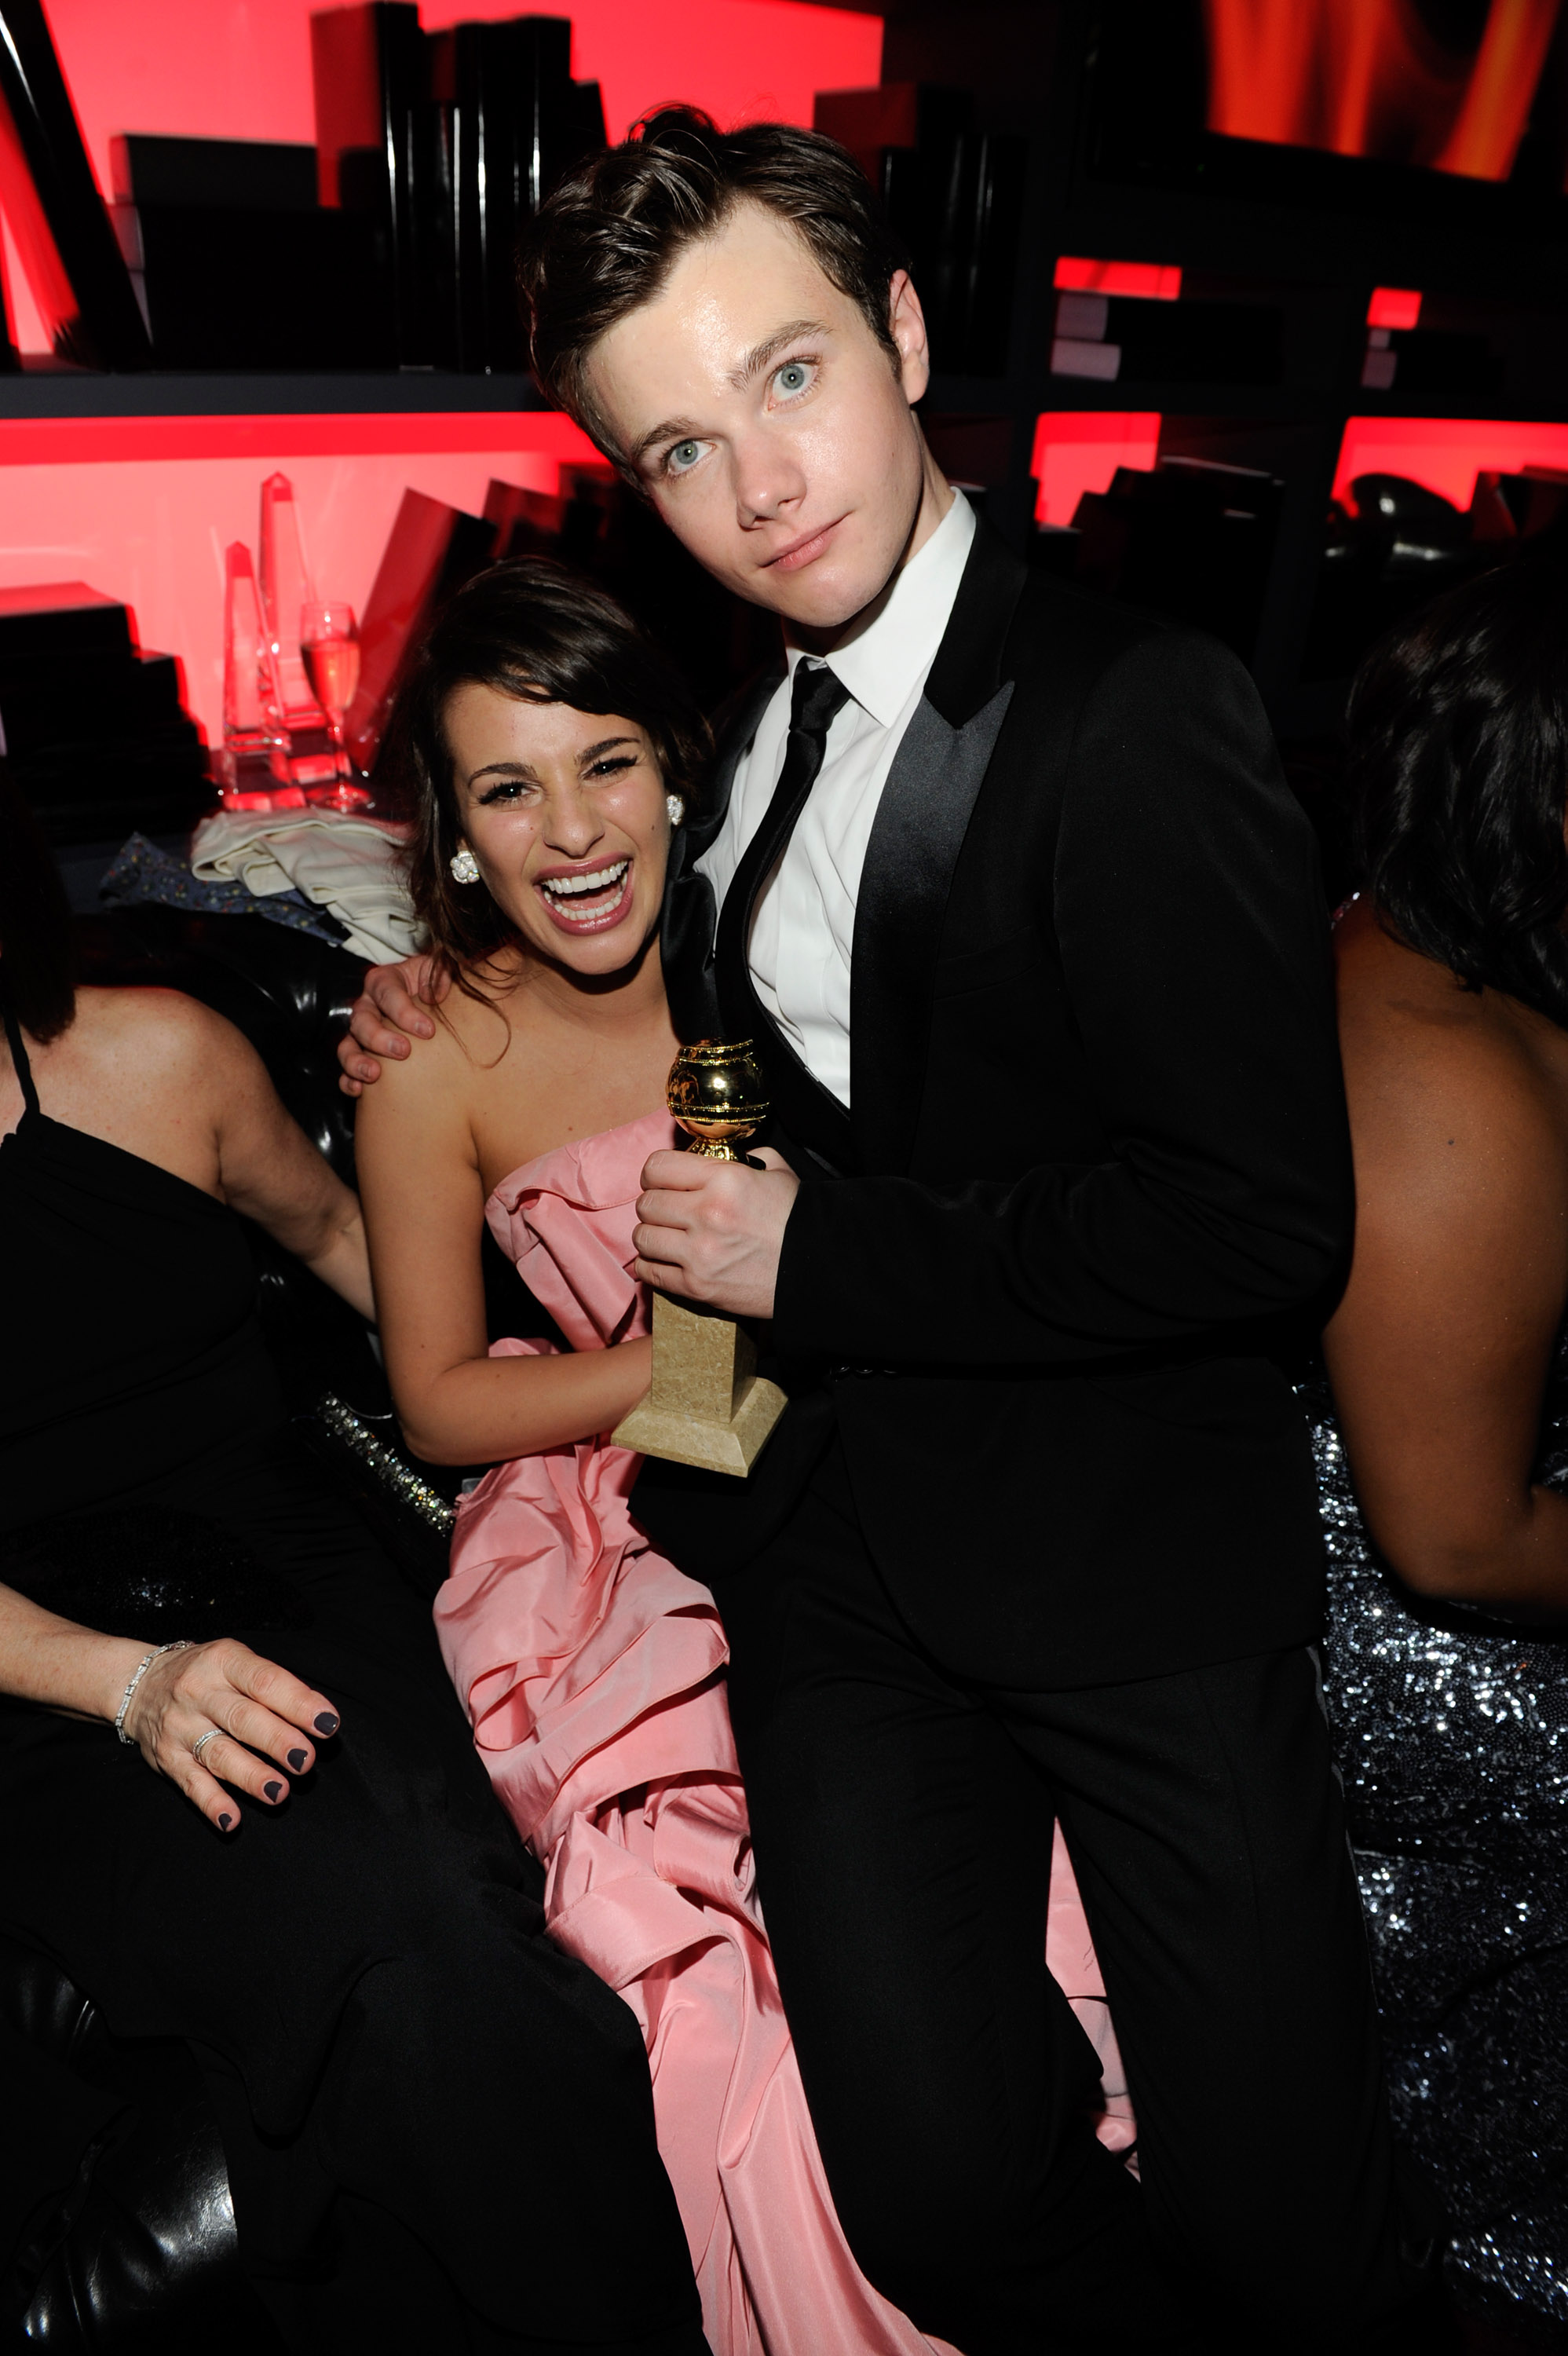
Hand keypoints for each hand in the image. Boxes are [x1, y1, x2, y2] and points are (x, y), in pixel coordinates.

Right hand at [122, 1638, 341, 1831]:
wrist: (139, 1683)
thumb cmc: (206, 1674)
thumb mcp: (234, 1662)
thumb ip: (269, 1685)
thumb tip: (315, 1718)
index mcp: (224, 1661)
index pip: (265, 1681)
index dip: (298, 1702)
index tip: (328, 1723)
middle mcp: (199, 1692)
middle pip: (242, 1719)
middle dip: (277, 1741)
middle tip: (305, 1760)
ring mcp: (181, 1726)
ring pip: (218, 1753)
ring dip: (250, 1775)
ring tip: (279, 1792)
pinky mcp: (167, 1758)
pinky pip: (191, 1783)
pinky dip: (212, 1803)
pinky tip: (232, 1819)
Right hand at [336, 955, 447, 1095]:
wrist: (430, 1000)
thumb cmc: (435, 985)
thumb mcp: (438, 972)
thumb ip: (441, 976)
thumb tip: (436, 995)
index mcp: (384, 981)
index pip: (388, 992)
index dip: (405, 1012)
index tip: (428, 1031)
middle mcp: (367, 1005)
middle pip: (362, 1020)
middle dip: (380, 1037)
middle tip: (403, 1051)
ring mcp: (359, 1032)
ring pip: (347, 1045)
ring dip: (357, 1061)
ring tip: (374, 1074)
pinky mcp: (359, 1054)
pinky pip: (346, 1069)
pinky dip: (349, 1080)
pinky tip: (359, 1090)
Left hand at [632, 1147, 797, 1319]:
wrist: (818, 1270)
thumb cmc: (797, 1221)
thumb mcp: (777, 1174)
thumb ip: (748, 1157)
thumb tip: (724, 1154)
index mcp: (725, 1179)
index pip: (657, 1167)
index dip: (654, 1174)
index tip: (660, 1182)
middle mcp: (707, 1214)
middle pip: (646, 1204)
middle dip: (654, 1206)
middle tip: (666, 1212)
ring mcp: (699, 1253)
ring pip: (642, 1238)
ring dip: (651, 1236)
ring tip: (666, 1238)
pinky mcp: (697, 1287)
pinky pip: (650, 1273)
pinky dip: (651, 1267)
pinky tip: (664, 1262)